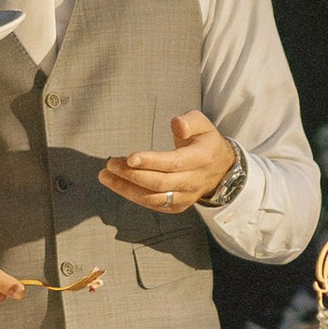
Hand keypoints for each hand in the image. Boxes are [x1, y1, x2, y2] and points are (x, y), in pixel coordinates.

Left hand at [100, 111, 235, 214]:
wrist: (221, 170)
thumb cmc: (206, 142)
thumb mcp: (203, 124)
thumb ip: (189, 121)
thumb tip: (176, 124)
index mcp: (201, 159)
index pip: (173, 163)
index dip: (151, 161)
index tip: (130, 157)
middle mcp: (193, 181)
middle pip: (159, 183)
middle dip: (132, 175)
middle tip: (110, 164)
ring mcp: (185, 197)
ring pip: (153, 198)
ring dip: (127, 188)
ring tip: (106, 176)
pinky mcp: (177, 206)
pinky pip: (153, 205)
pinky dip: (133, 196)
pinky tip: (117, 185)